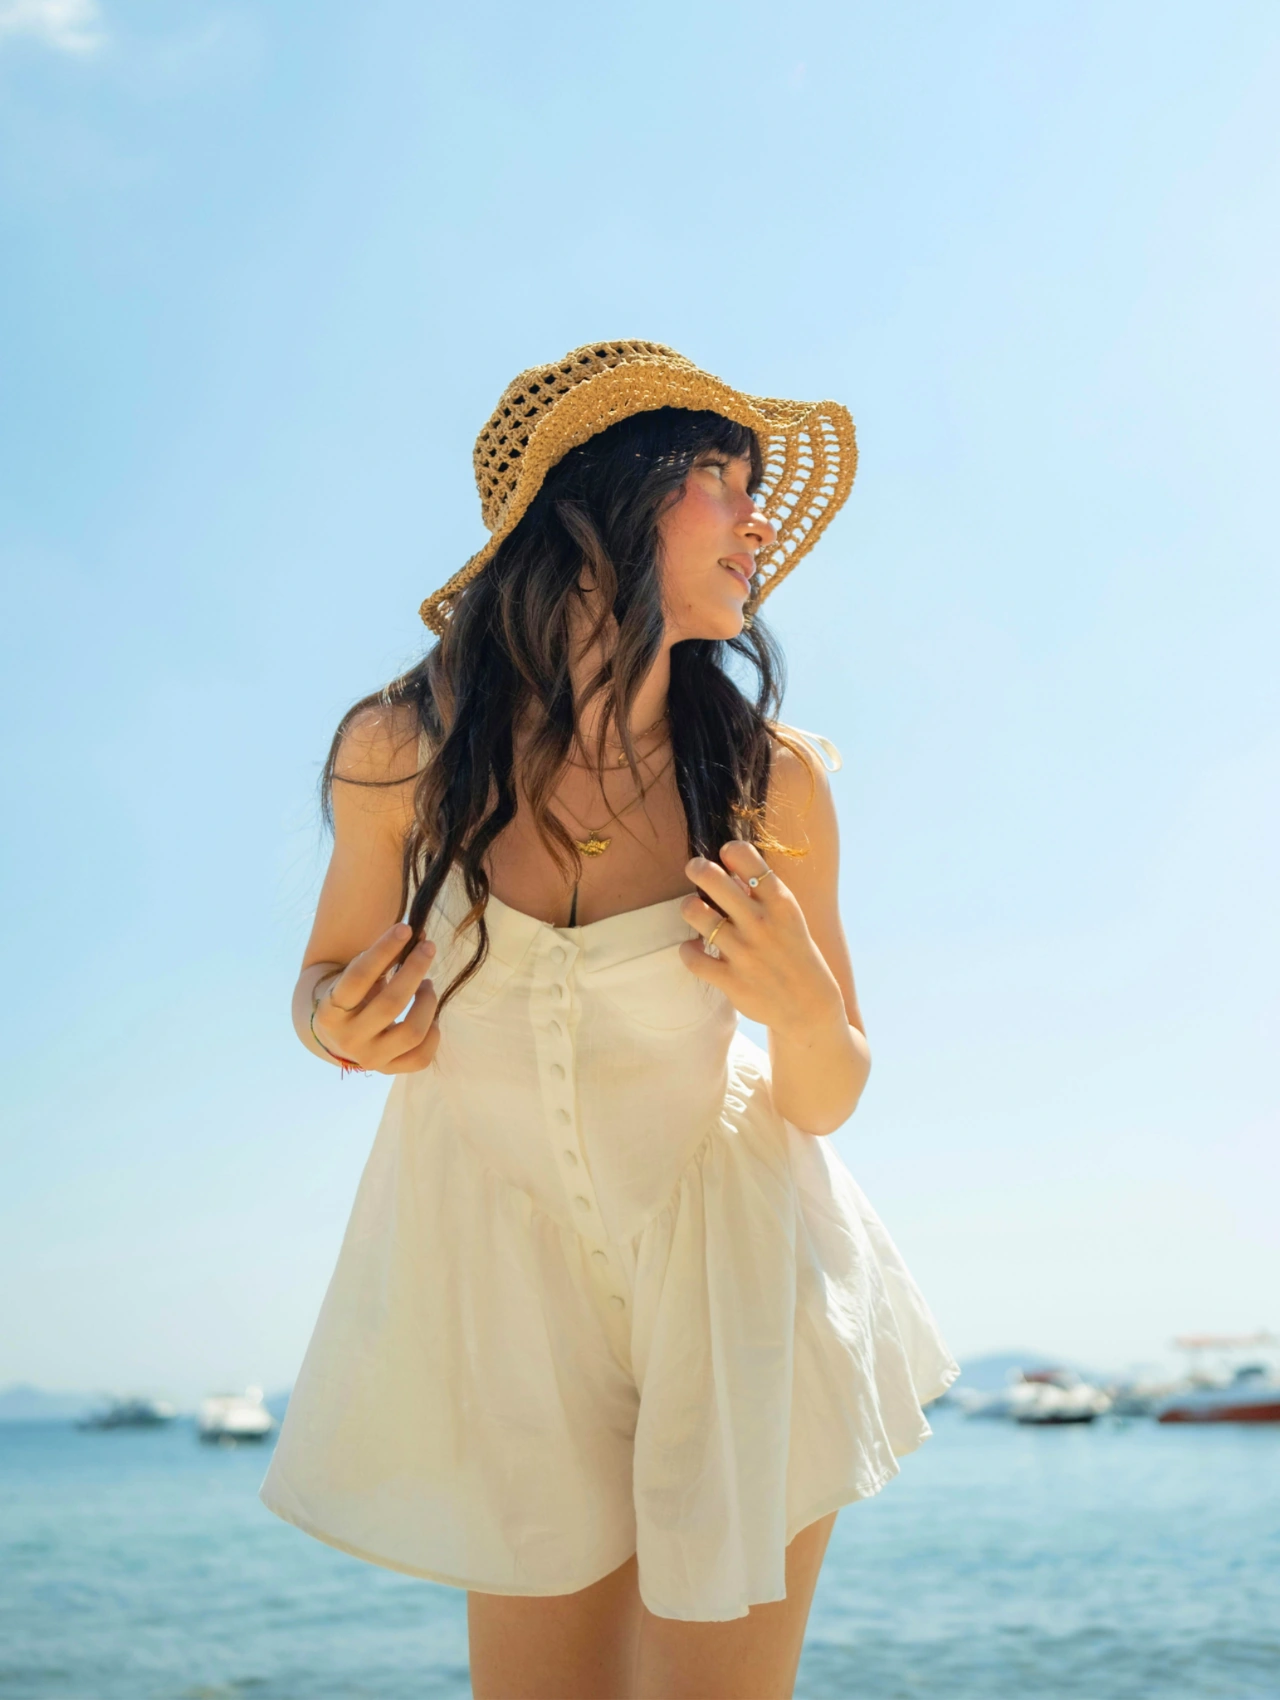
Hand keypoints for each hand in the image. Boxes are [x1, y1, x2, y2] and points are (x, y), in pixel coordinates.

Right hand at [312, 923, 440, 1073]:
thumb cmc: (350, 997)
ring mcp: (369, 1059)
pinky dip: (434, 1034)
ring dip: (428, 1002)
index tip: (406, 929)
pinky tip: (431, 1017)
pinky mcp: (388, 1070)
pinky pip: (422, 1057)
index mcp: (330, 1011)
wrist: (336, 1037)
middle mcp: (347, 1038)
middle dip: (414, 970)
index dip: (384, 950)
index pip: (358, 977)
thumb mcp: (353, 978)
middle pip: (391, 1003)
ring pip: (412, 1032)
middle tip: (428, 948)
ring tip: (428, 985)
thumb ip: (381, 958)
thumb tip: (420, 936)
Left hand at [679, 841, 847, 1038]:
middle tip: (695, 868)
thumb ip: (762, 895)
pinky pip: (692, 956)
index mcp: (781, 904)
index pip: (748, 858)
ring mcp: (744, 953)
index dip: (731, 850)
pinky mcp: (731, 981)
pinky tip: (696, 948)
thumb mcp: (789, 919)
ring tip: (693, 909)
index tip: (725, 855)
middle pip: (713, 879)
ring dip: (689, 907)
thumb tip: (729, 867)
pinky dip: (688, 950)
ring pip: (695, 913)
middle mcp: (761, 924)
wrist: (810, 1007)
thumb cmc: (795, 954)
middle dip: (697, 868)